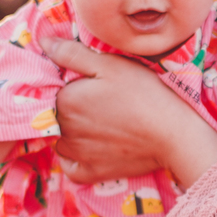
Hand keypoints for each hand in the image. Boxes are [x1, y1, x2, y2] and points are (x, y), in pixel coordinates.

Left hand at [41, 35, 216, 187]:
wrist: (173, 135)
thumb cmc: (144, 94)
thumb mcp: (110, 64)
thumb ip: (72, 53)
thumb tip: (43, 43)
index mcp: (64, 101)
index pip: (53, 89)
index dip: (69, 84)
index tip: (90, 83)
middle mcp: (64, 130)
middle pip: (56, 115)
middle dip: (70, 107)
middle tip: (100, 102)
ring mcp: (76, 155)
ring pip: (60, 140)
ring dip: (70, 132)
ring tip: (98, 123)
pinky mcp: (91, 173)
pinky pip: (70, 167)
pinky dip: (75, 159)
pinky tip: (90, 147)